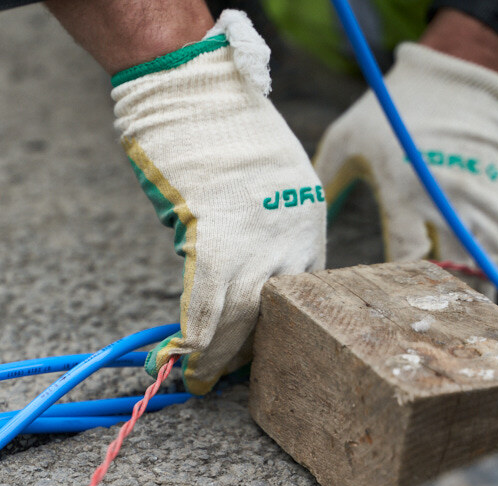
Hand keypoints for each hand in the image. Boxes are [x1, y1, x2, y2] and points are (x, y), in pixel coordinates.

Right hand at [112, 10, 325, 393]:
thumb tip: (238, 263)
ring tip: (201, 378)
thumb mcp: (269, 178)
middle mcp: (291, 233)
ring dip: (217, 352)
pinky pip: (206, 298)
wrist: (199, 96)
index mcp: (309, 219)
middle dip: (245, 349)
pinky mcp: (214, 235)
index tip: (256, 349)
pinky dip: (196, 330)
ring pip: (239, 313)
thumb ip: (264, 223)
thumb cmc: (225, 130)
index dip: (275, 325)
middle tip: (224, 377)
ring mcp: (256, 236)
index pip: (299, 289)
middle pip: (271, 309)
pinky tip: (188, 355)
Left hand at [314, 42, 497, 295]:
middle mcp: (447, 197)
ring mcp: (482, 194)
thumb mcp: (343, 144)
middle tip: (426, 316)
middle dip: (444, 297)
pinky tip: (480, 270)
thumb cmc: (387, 113)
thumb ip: (324, 188)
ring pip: (493, 259)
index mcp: (403, 190)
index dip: (401, 287)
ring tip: (454, 304)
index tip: (388, 304)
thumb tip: (299, 229)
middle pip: (457, 267)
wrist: (449, 77)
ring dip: (476, 284)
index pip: (408, 256)